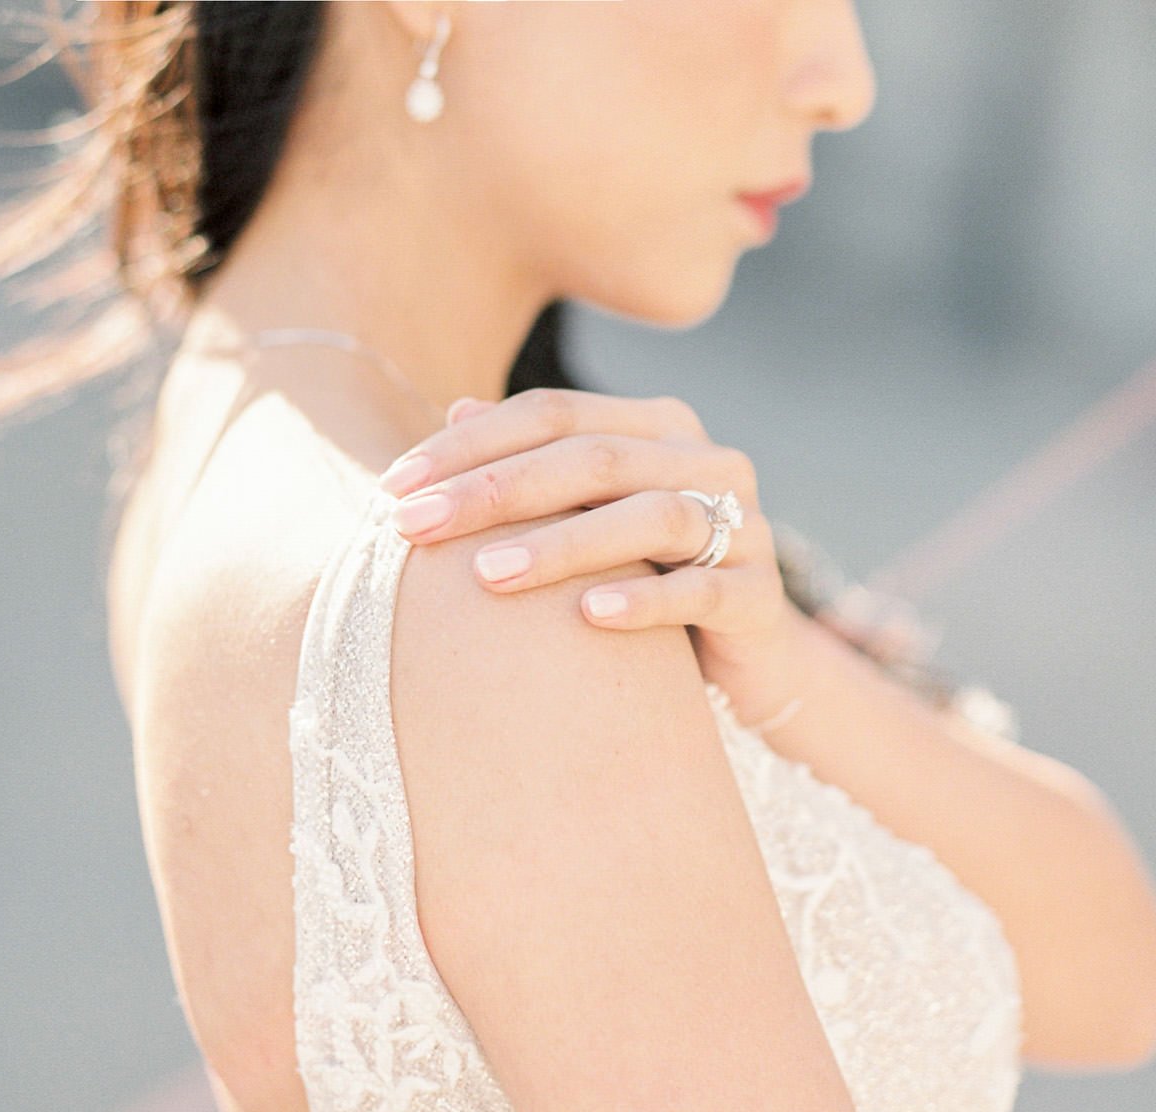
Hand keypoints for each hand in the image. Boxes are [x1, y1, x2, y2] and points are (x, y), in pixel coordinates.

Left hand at [379, 387, 806, 720]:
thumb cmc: (649, 581)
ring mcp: (745, 526)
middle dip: (496, 490)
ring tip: (487, 575)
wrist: (750, 660)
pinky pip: (703, 590)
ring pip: (652, 517)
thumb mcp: (588, 519)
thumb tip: (453, 408)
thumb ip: (534, 464)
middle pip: (594, 458)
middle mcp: (708, 462)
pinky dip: (645, 601)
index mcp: (660, 428)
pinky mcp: (761, 597)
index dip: (470, 445)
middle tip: (416, 526)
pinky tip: (587, 617)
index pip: (554, 415)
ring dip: (562, 544)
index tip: (394, 488)